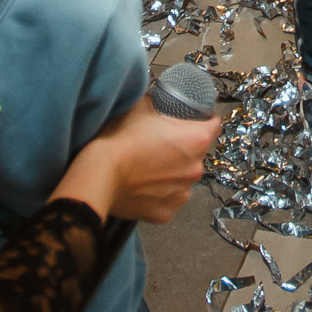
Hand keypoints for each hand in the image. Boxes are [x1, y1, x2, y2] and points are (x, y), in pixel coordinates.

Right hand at [53, 93, 219, 222]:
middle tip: (159, 144)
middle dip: (183, 149)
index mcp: (196, 140)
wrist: (98, 174)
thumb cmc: (119, 139)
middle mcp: (195, 169)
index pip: (214, 125)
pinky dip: (159, 193)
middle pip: (197, 154)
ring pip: (183, 178)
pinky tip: (142, 185)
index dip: (203, 119)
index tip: (193, 119)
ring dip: (172, 173)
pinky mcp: (166, 212)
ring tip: (147, 167)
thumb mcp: (142, 106)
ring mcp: (182, 193)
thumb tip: (160, 99)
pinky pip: (168, 199)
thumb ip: (160, 103)